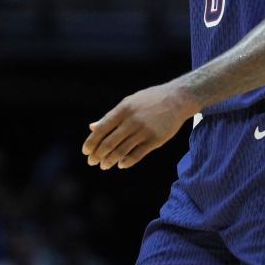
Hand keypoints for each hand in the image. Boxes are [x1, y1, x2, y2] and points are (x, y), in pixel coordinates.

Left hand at [82, 82, 198, 169]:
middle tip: (92, 162)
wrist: (178, 99)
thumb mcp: (130, 102)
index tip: (86, 151)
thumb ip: (111, 116)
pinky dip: (126, 162)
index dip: (91, 142)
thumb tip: (92, 127)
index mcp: (124, 109)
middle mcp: (132, 120)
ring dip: (109, 161)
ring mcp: (144, 131)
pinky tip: (121, 164)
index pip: (102, 129)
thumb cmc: (151, 100)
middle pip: (109, 143)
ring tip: (104, 165)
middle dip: (97, 155)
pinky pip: (136, 155)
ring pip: (121, 151)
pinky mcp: (155, 140)